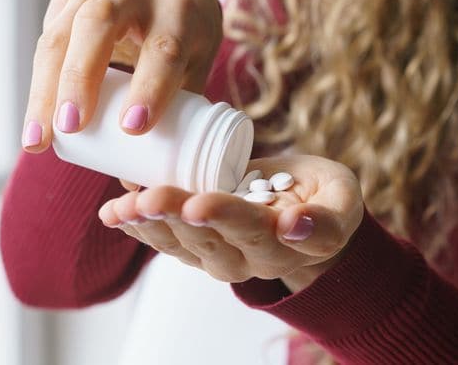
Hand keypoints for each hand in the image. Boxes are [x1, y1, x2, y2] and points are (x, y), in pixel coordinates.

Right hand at [21, 0, 223, 190]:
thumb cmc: (188, 39)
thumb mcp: (194, 69)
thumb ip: (175, 120)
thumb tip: (138, 187)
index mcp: (178, 7)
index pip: (162, 46)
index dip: (148, 87)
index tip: (132, 129)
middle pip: (99, 24)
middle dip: (80, 77)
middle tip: (70, 128)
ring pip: (63, 31)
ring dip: (46, 87)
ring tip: (39, 138)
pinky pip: (48, 38)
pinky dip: (39, 81)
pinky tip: (36, 119)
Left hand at [98, 154, 364, 290]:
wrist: (308, 216)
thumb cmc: (324, 199)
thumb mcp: (342, 201)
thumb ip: (325, 219)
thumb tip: (292, 225)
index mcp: (286, 245)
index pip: (254, 230)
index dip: (227, 217)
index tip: (199, 203)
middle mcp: (250, 259)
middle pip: (208, 240)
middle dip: (174, 216)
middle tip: (147, 197)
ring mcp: (221, 257)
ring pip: (181, 245)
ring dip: (148, 224)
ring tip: (122, 206)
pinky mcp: (199, 249)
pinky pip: (166, 241)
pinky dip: (138, 224)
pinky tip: (114, 210)